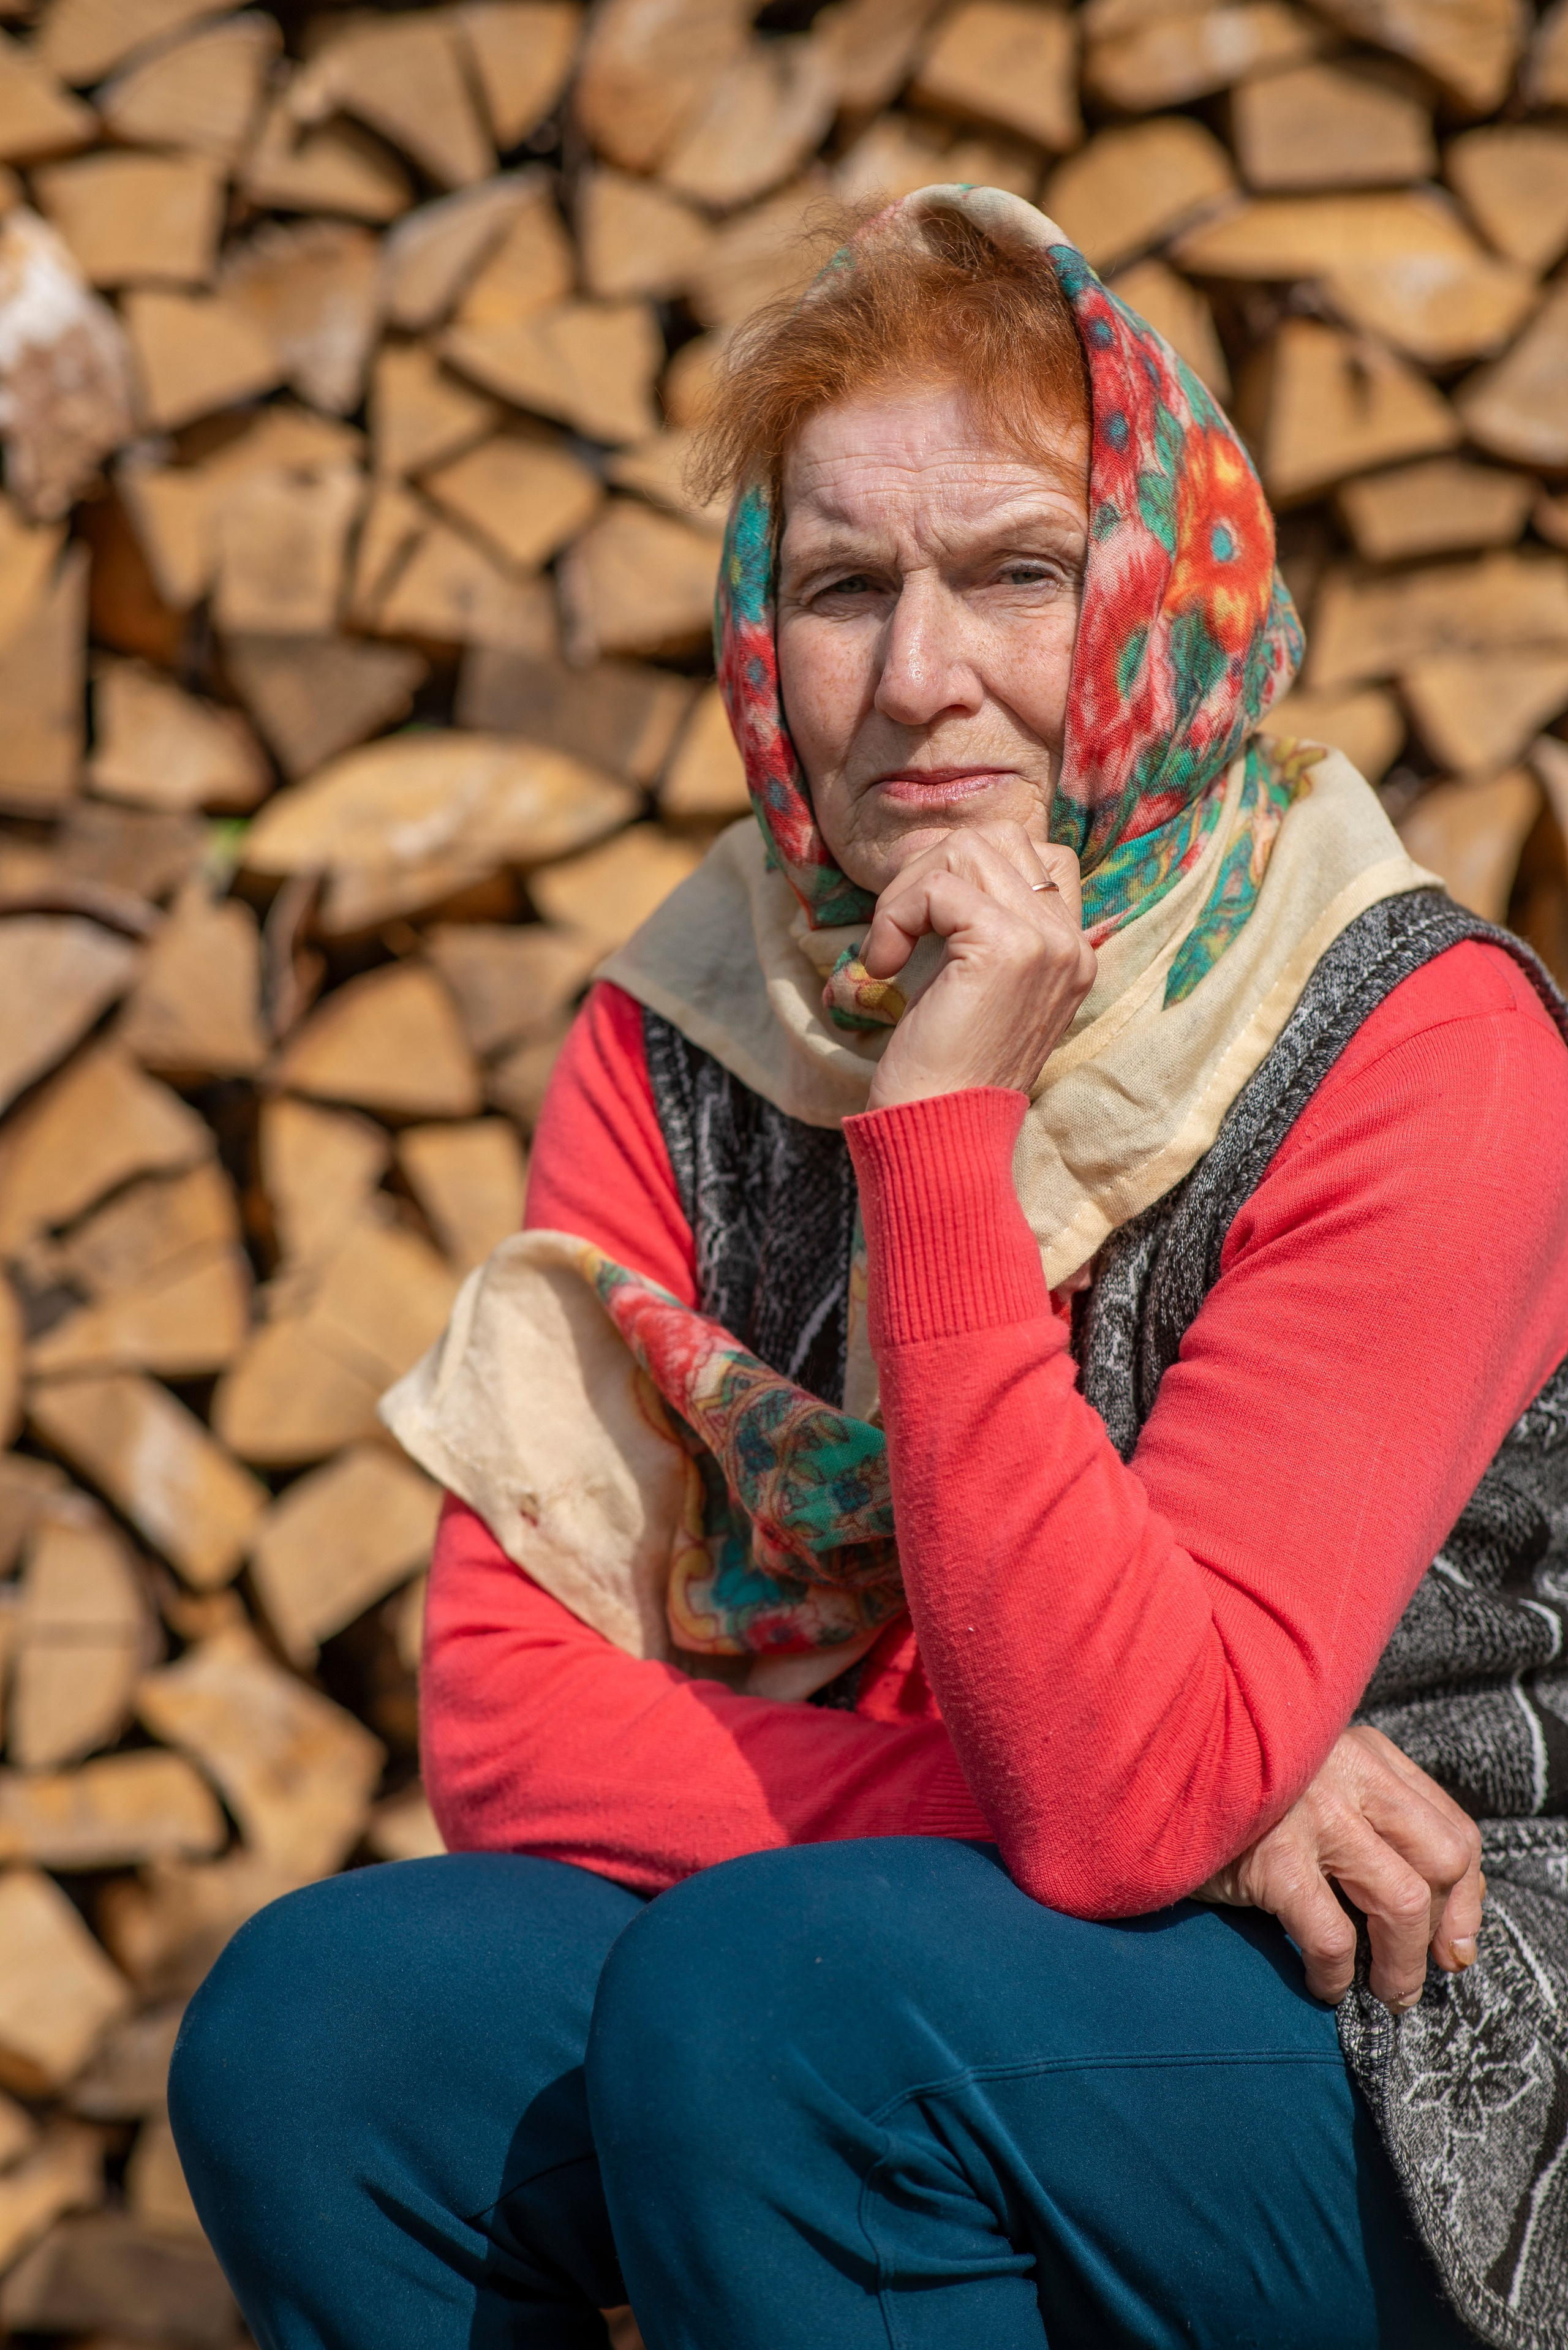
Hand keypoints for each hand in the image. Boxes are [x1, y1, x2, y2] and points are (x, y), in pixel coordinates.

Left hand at [863, 822, 1096, 1111]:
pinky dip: (894, 916)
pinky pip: (936, 887)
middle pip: (1000, 837)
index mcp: (1072, 950)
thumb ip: (980, 923)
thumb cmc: (943, 1067)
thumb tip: (933, 855)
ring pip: (967, 849)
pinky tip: (882, 967)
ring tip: (888, 951)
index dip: (968, 867)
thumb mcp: (973, 983)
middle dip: (930, 868)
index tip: (923, 916)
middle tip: (894, 928)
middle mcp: (1071, 941)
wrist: (941, 1133)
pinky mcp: (1005, 946)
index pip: (1039, 853)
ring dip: (907, 891)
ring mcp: (1046, 941)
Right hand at [1197, 1725, 1483, 2011]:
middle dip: (1442, 1930)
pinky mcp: (1273, 1857)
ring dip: (1402, 1966)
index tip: (1452, 1947)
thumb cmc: (1234, 1790)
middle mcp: (1351, 1772)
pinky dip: (1335, 1975)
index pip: (1455, 1828)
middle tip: (1417, 1973)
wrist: (1151, 1771)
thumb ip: (1370, 1823)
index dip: (1466, 1900)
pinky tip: (1320, 1985)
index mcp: (1367, 1752)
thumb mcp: (1313, 1783)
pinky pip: (1332, 1936)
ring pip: (1403, 1903)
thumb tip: (1438, 1927)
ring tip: (1384, 1994)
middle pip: (1445, 1860)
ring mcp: (1314, 1812)